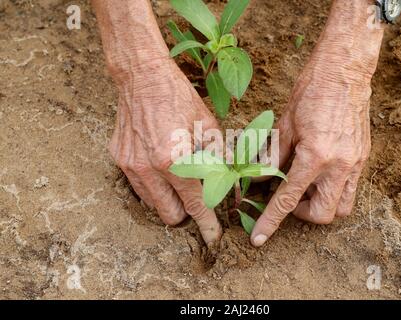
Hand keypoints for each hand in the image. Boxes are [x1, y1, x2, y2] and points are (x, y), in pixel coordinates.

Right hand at [109, 58, 221, 243]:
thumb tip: (233, 183)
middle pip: (170, 215)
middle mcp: (148, 169)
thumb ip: (221, 160)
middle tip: (197, 197)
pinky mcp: (119, 159)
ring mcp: (130, 165)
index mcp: (174, 161)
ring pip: (152, 205)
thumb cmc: (180, 98)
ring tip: (178, 178)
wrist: (142, 77)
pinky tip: (161, 166)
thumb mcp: (210, 127)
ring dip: (168, 200)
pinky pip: (138, 187)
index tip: (213, 236)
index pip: (195, 204)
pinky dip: (153, 185)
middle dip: (186, 213)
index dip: (207, 224)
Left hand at [251, 57, 373, 246]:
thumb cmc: (311, 91)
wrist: (344, 70)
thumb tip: (257, 178)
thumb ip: (271, 156)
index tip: (258, 238)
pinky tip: (319, 174)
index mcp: (316, 156)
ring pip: (343, 208)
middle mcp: (340, 165)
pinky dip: (332, 190)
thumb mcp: (284, 124)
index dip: (271, 222)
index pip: (288, 200)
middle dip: (301, 215)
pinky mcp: (363, 157)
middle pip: (323, 215)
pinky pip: (351, 188)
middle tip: (288, 197)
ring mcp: (356, 163)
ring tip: (305, 188)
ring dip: (321, 206)